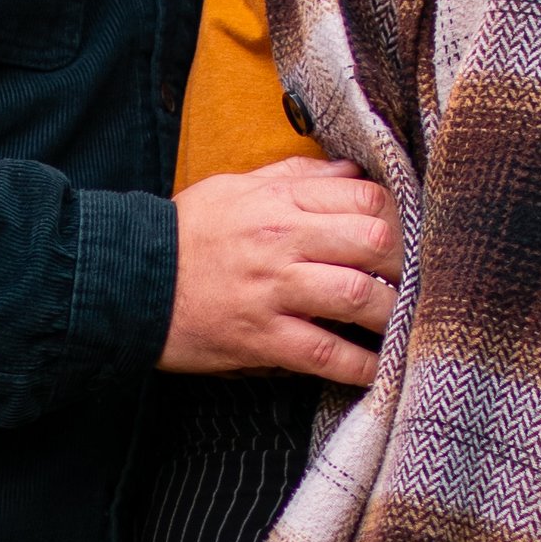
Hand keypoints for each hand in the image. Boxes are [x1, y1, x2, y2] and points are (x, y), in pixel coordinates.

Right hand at [165, 158, 401, 385]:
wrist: (125, 282)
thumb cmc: (185, 234)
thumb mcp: (237, 188)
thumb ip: (296, 179)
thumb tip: (352, 171)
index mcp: (279, 201)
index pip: (363, 198)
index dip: (397, 218)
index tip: (406, 238)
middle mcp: (281, 240)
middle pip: (373, 241)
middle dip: (405, 264)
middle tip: (416, 282)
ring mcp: (272, 291)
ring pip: (357, 297)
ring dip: (392, 314)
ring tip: (403, 324)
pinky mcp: (260, 338)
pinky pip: (325, 354)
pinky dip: (361, 365)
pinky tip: (379, 370)